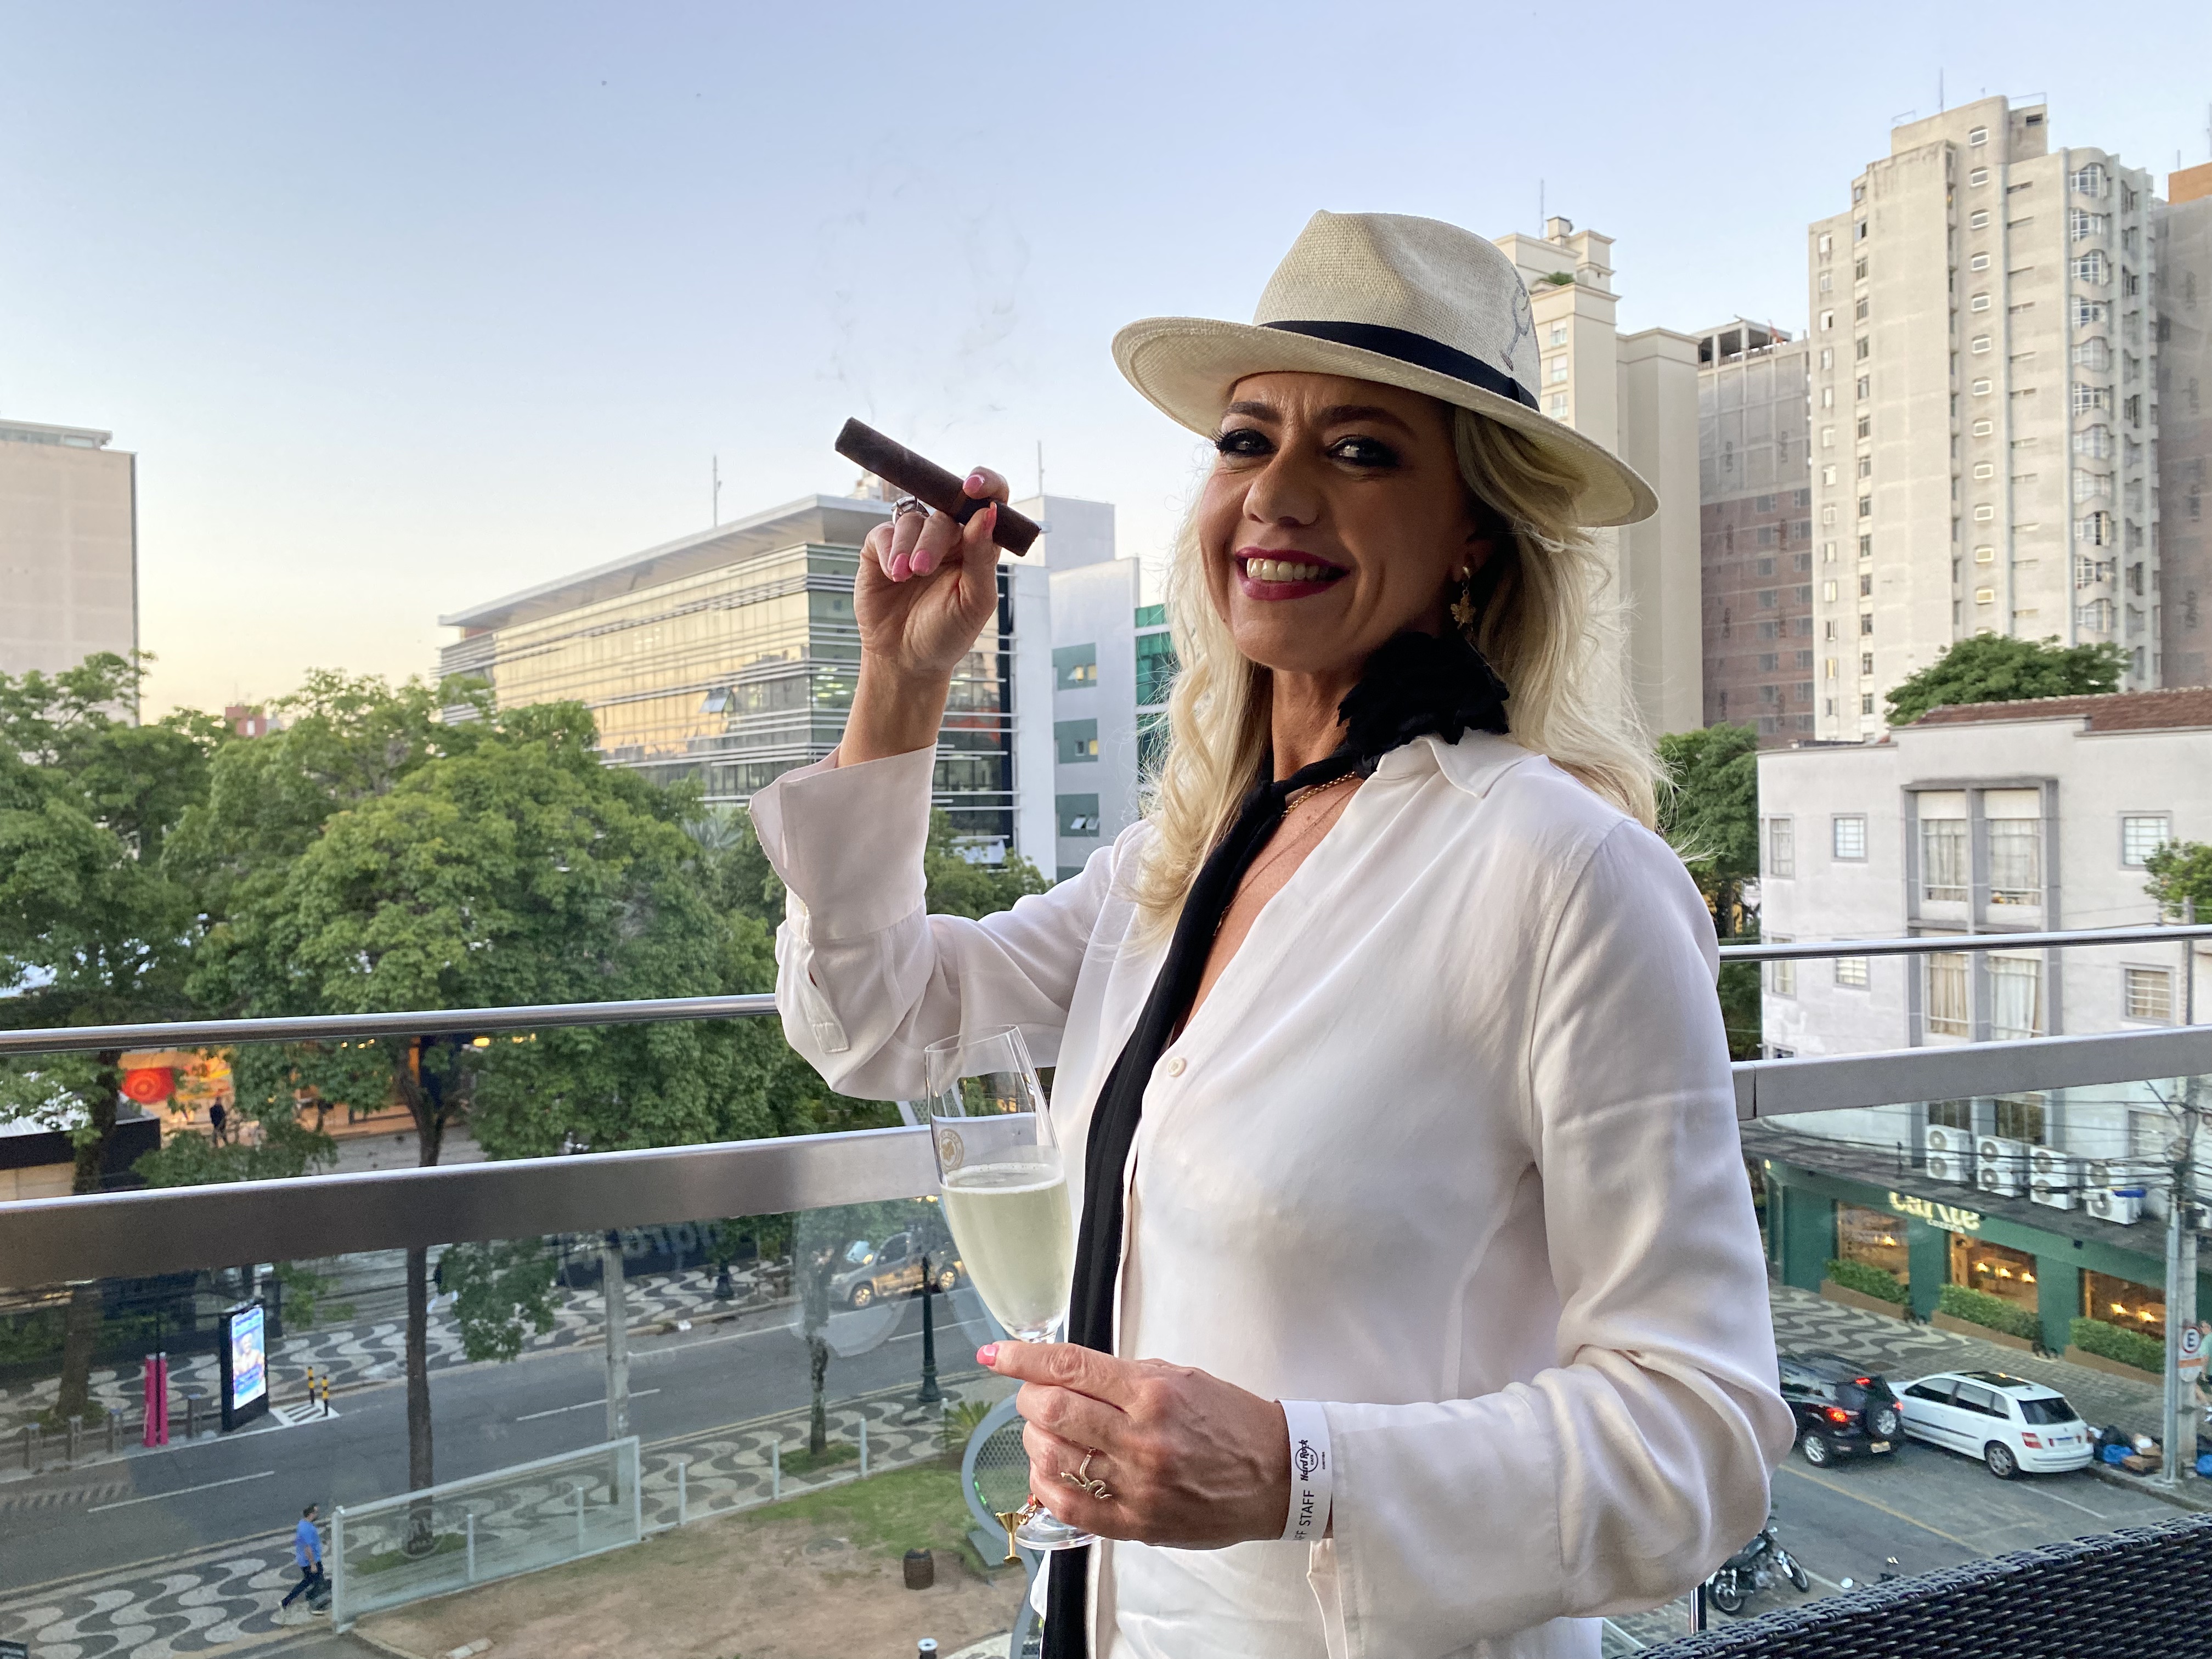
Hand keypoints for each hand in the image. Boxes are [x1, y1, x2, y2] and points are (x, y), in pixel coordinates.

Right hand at [838, 467, 1007, 764]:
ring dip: (910, 547)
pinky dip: (890, 550)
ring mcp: (913, 541)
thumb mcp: (973, 602)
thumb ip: (982, 559)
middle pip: (945, 510)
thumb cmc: (947, 634)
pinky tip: (893, 574)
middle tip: (924, 569)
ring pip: (913, 520)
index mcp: (977, 545)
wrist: (906, 660)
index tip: (975, 485)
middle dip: (934, 538)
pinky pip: (885, 532)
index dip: (986, 484)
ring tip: (907, 576)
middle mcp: (947, 538)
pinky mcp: (881, 549)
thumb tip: (987, 514)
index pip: (988, 500)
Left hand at [982, 1341, 1290, 1549]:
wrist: (1280, 1475)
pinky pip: (1071, 1507)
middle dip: (1028, 1398)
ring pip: (1054, 1457)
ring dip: (1035, 1440)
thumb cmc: (1230, 1420)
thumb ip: (1124, 1375)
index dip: (1022, 1358)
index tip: (993, 1354)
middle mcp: (1141, 1436)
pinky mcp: (1138, 1522)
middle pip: (1052, 1411)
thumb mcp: (1181, 1377)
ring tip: (1045, 1432)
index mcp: (1152, 1392)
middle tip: (1031, 1395)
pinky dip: (1046, 1486)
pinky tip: (1046, 1472)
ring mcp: (1138, 1484)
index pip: (1070, 1367)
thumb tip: (1067, 1371)